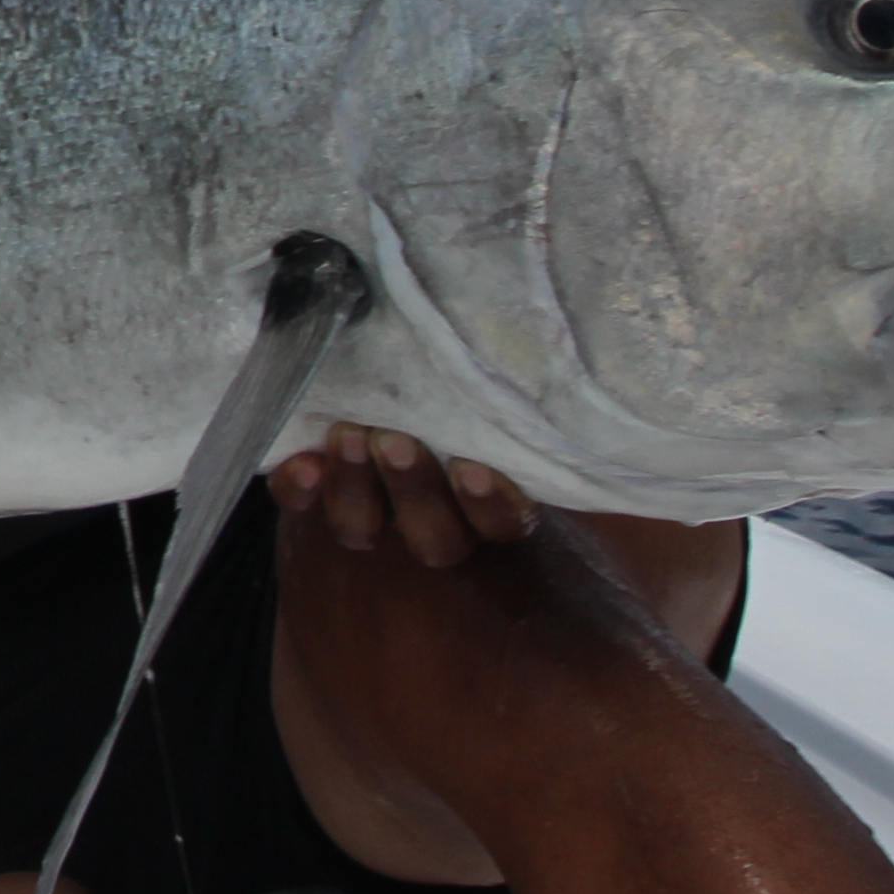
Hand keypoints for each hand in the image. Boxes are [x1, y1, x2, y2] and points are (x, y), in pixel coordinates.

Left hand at [272, 424, 537, 566]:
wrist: (393, 444)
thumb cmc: (475, 429)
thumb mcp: (513, 425)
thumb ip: (528, 411)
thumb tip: (592, 358)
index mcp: (494, 515)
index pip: (503, 524)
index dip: (489, 503)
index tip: (472, 466)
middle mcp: (437, 528)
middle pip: (432, 536)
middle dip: (415, 491)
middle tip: (396, 440)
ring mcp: (377, 519)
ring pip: (365, 529)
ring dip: (357, 487)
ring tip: (350, 437)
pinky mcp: (322, 502)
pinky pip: (304, 512)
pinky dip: (302, 489)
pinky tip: (302, 464)